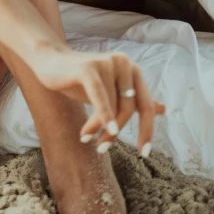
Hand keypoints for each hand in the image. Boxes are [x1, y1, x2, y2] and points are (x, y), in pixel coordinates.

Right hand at [31, 44, 164, 155]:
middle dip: (116, 133)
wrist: (50, 61)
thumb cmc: (82, 79)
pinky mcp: (88, 67)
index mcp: (132, 69)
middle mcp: (123, 62)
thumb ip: (134, 98)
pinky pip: (99, 96)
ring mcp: (106, 62)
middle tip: (102, 149)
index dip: (147, 130)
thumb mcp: (111, 91)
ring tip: (86, 137)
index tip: (144, 153)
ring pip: (111, 106)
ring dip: (98, 128)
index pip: (145, 105)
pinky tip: (91, 133)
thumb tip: (163, 108)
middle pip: (128, 108)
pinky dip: (100, 116)